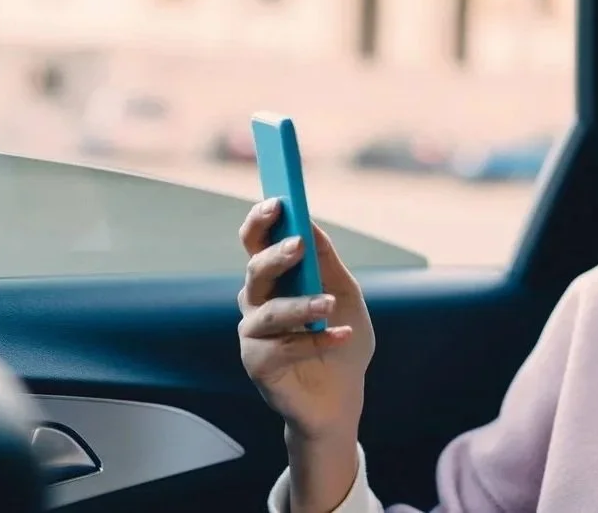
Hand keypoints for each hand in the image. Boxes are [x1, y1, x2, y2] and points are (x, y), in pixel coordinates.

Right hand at [237, 199, 375, 440]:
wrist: (342, 396)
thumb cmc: (340, 337)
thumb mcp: (344, 293)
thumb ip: (326, 262)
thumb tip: (311, 224)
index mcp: (274, 279)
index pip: (256, 242)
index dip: (260, 220)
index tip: (277, 201)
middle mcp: (256, 303)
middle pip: (255, 271)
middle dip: (275, 256)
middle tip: (298, 245)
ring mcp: (254, 335)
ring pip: (269, 312)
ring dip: (301, 305)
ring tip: (328, 304)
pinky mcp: (258, 365)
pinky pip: (283, 348)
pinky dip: (316, 340)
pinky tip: (341, 335)